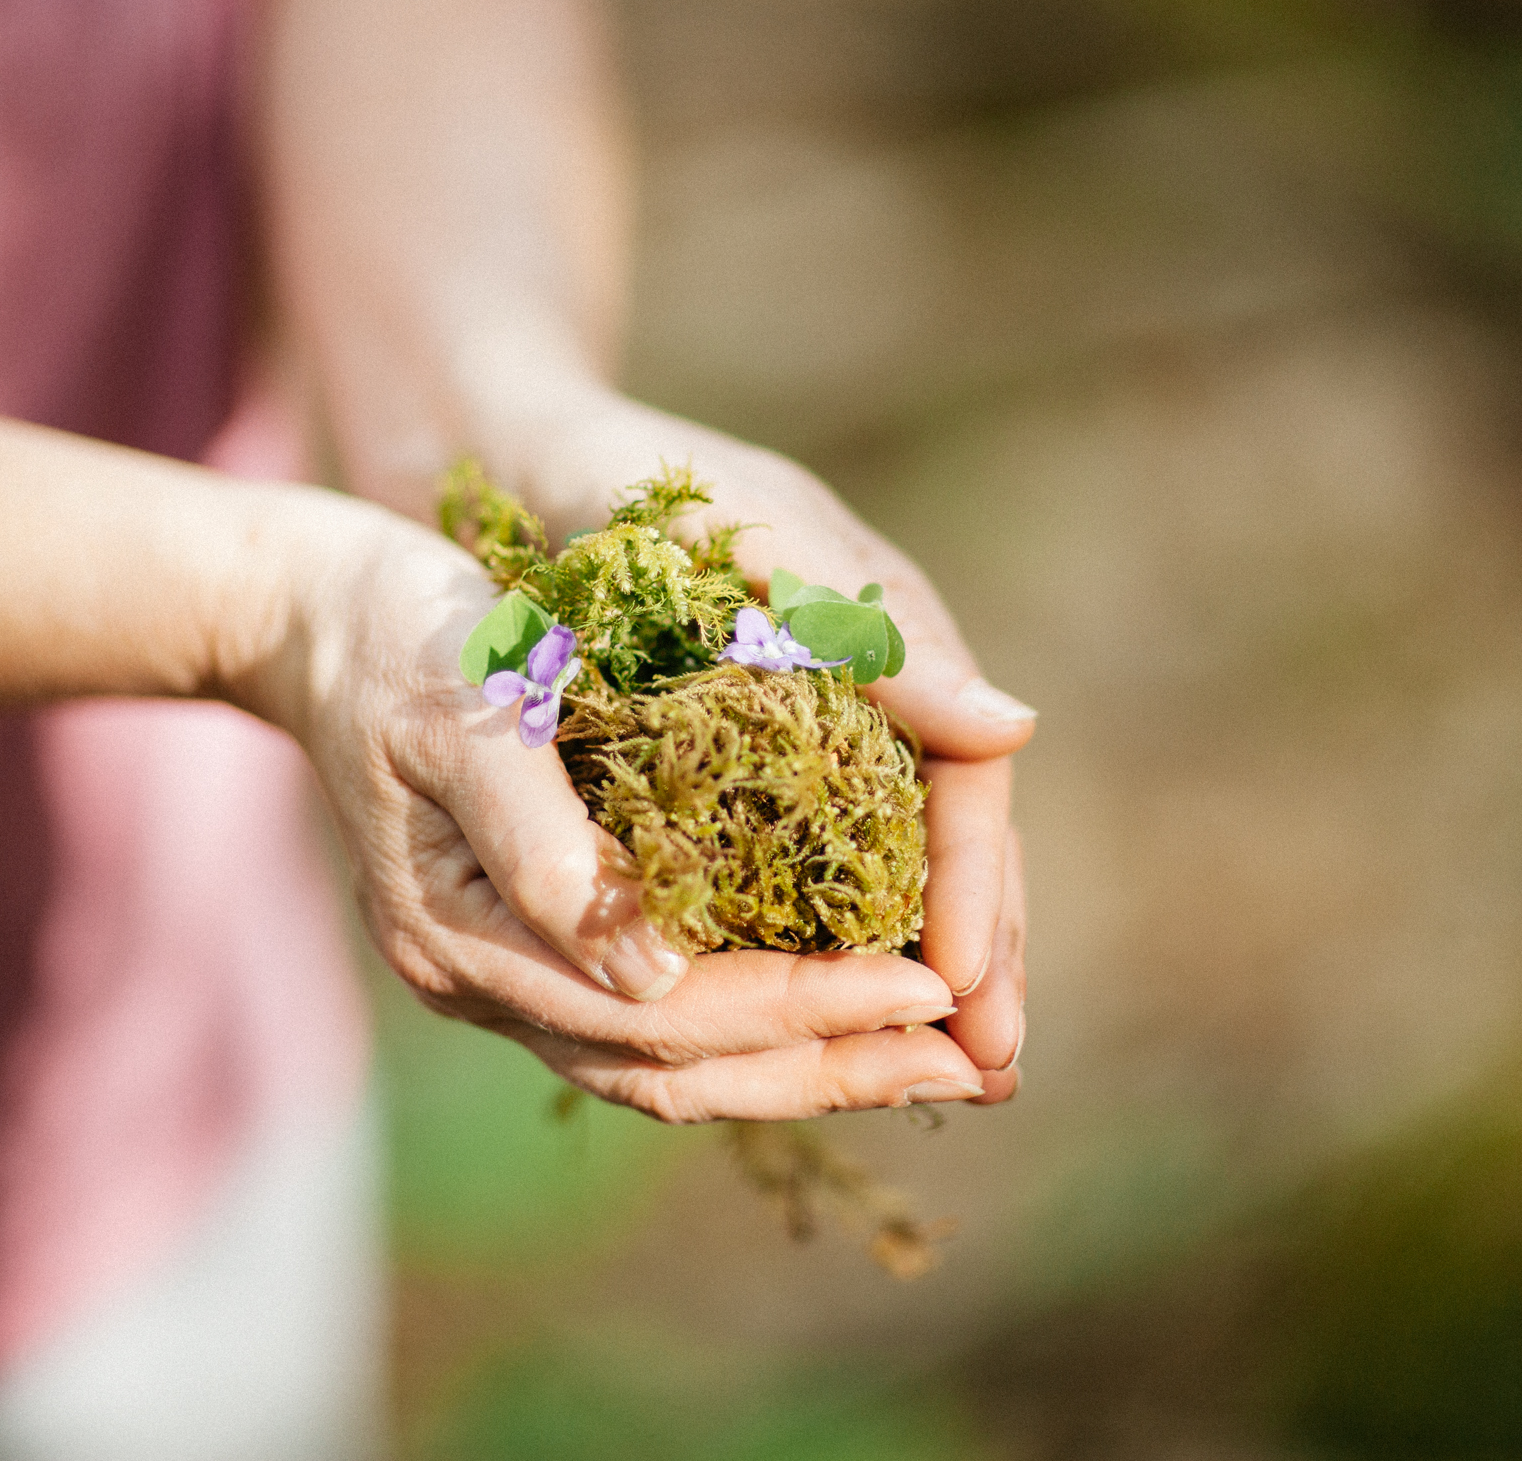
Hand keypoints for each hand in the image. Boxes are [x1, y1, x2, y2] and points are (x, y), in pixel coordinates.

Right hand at [245, 490, 989, 1122]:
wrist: (312, 613)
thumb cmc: (398, 633)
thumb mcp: (469, 705)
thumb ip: (547, 847)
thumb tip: (654, 980)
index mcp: (463, 933)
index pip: (661, 1015)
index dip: (801, 1008)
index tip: (928, 985)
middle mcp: (480, 980)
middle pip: (675, 1071)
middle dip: (830, 1068)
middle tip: (976, 1062)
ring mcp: (501, 975)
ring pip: (670, 1068)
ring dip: (807, 1068)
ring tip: (935, 1059)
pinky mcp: (531, 948)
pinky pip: (655, 1025)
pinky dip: (759, 1030)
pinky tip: (844, 1012)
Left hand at [479, 393, 1034, 1102]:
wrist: (506, 448)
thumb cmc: (621, 476)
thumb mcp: (744, 539)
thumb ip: (864, 628)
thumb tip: (1014, 730)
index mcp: (885, 632)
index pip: (965, 785)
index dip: (976, 890)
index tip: (971, 993)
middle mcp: (860, 687)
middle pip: (944, 841)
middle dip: (973, 955)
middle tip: (987, 1074)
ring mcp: (797, 723)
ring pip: (875, 867)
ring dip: (903, 967)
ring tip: (927, 1073)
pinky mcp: (726, 756)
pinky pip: (792, 865)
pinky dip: (811, 943)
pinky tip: (807, 1018)